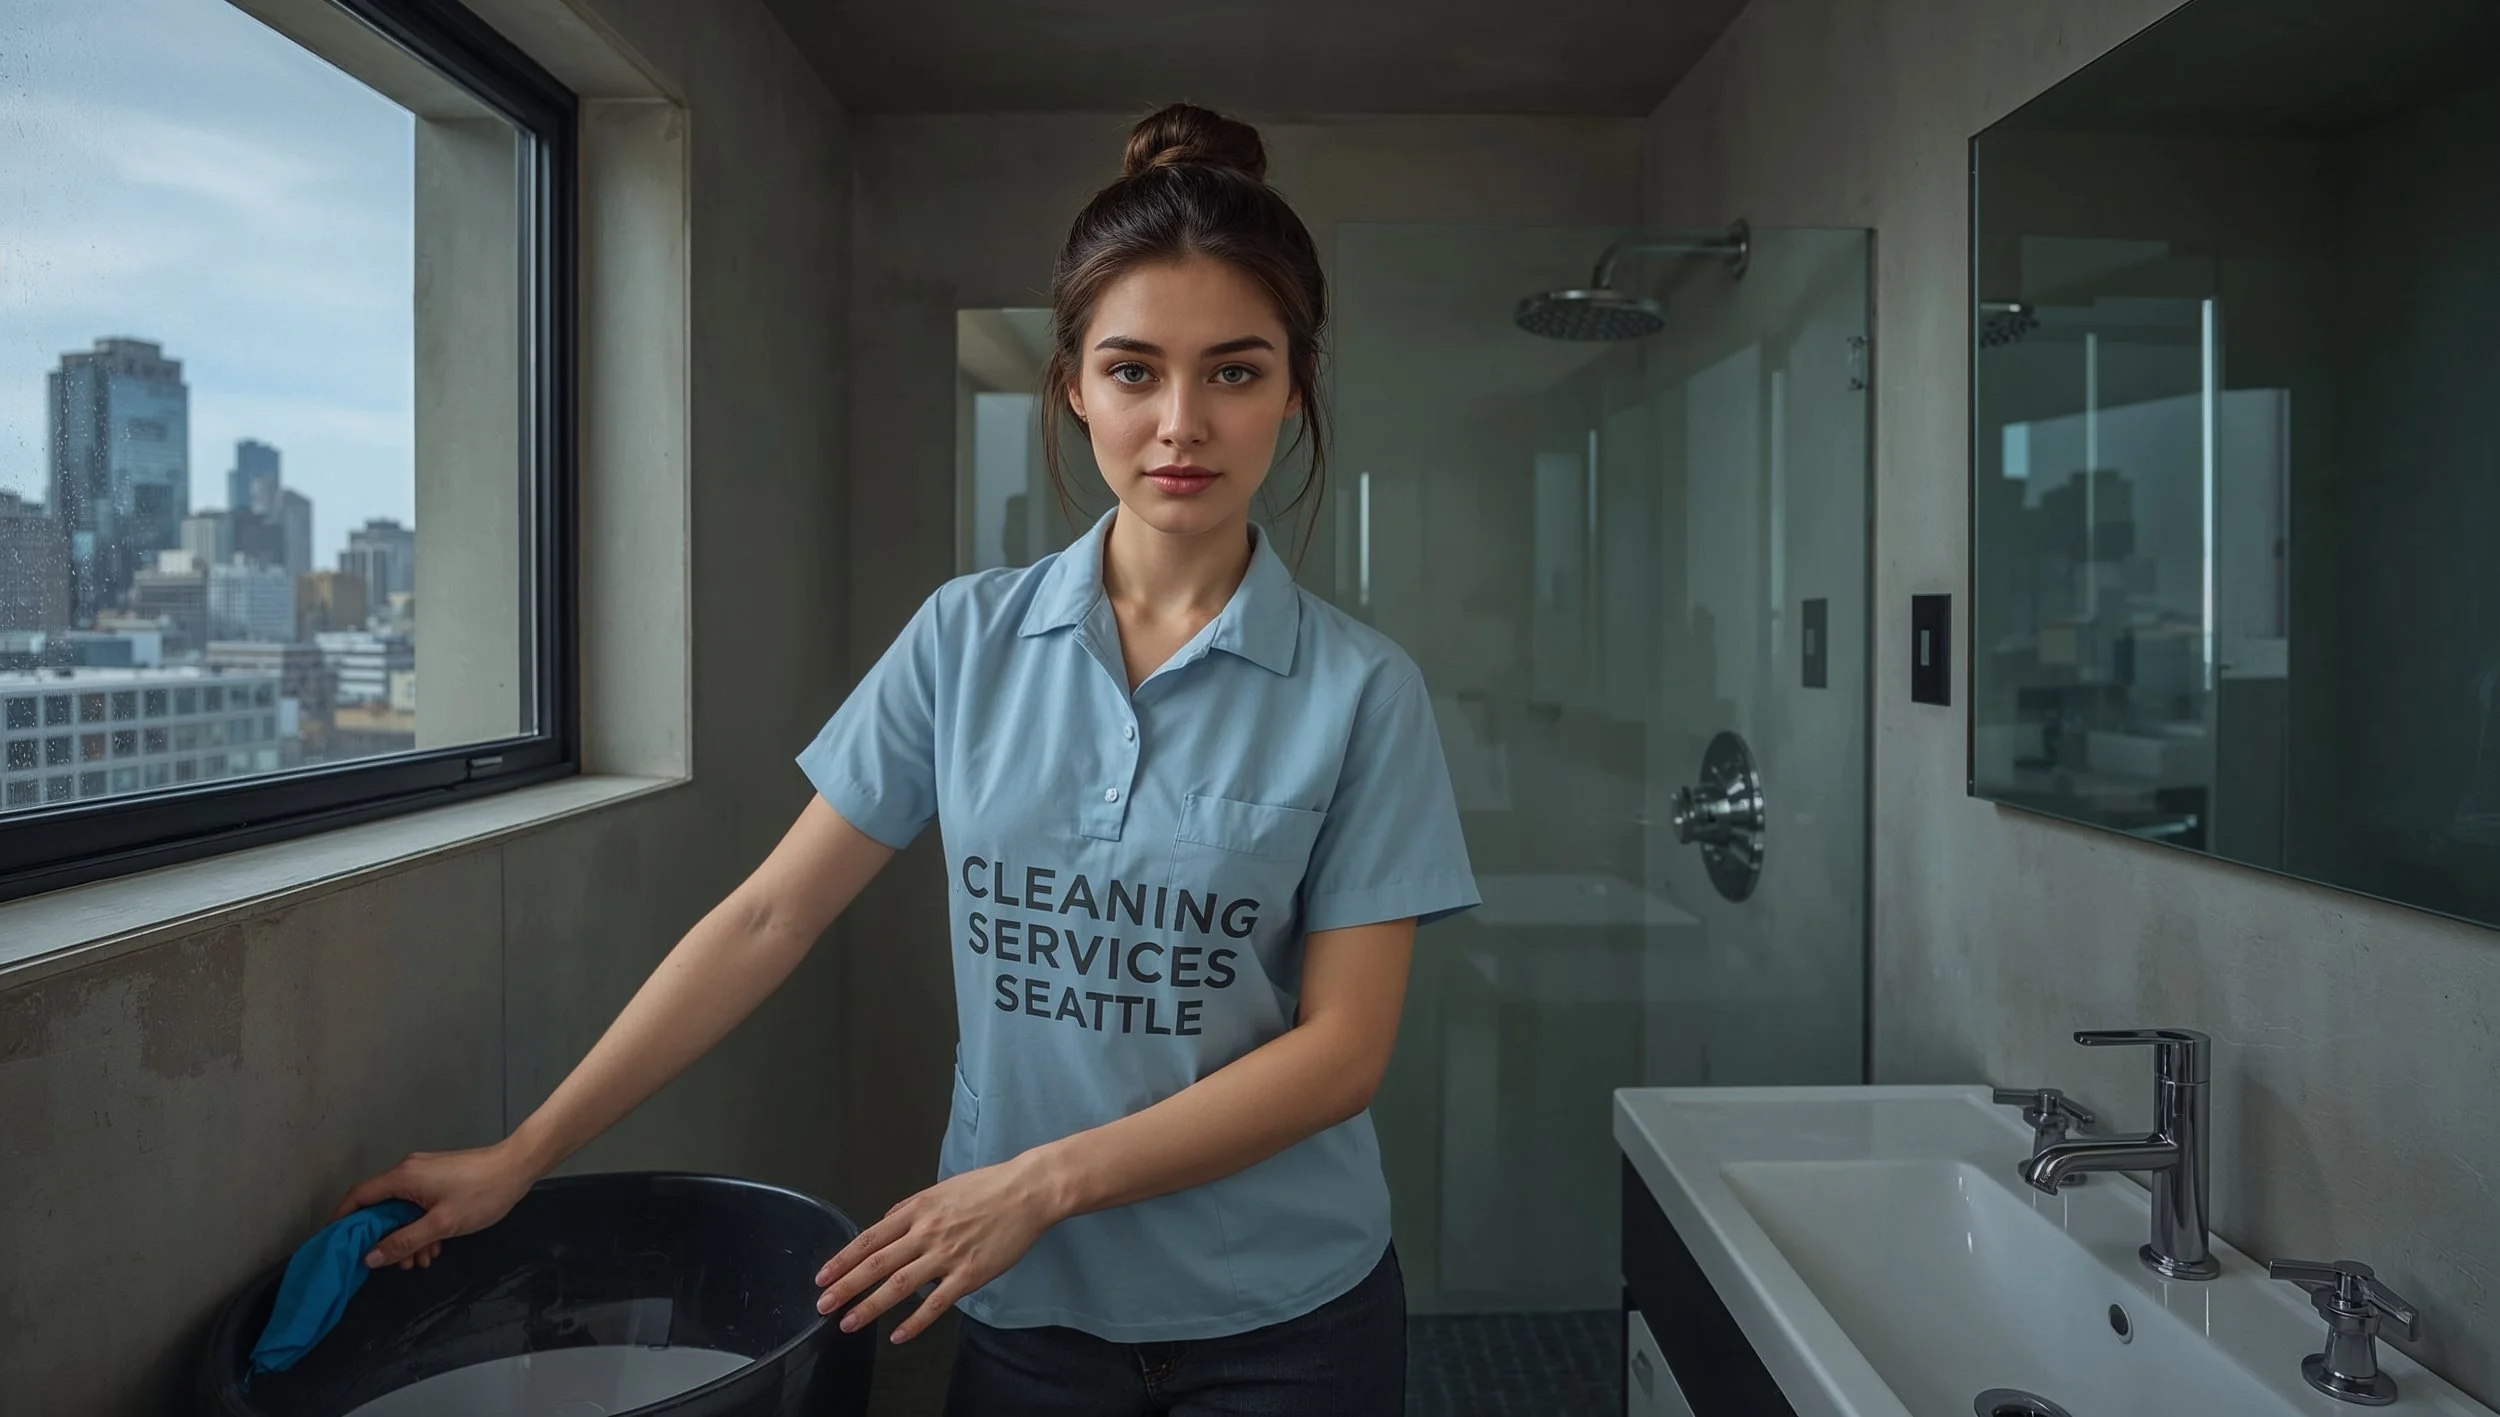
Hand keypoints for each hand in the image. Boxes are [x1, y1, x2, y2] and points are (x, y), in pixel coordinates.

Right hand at [330, 1142, 536, 1270]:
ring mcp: (424, 1173)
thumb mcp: (441, 1225)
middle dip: (384, 1238)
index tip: (335, 1245)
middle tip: (392, 1265)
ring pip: (402, 1210)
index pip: (358, 1198)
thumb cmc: (481, 1195)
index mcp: (402, 1177)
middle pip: (380, 1207)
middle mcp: (408, 1171)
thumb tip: (369, 1258)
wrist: (519, 1168)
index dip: (342, 1221)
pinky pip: (419, 1206)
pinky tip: (434, 1248)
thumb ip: (403, 1241)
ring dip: (407, 1237)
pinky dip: (422, 1227)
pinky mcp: (439, 1179)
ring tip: (420, 1262)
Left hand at [814, 1154, 1063, 1343]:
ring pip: (899, 1285)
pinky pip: (936, 1303)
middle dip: (846, 1286)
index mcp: (917, 1211)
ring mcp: (947, 1255)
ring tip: (847, 1323)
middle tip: (822, 1305)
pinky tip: (898, 1335)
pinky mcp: (969, 1274)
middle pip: (877, 1264)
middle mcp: (926, 1233)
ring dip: (870, 1306)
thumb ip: (910, 1209)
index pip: (870, 1239)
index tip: (823, 1276)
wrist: (1028, 1192)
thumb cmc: (987, 1188)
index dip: (843, 1259)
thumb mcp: (940, 1189)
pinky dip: (915, 1322)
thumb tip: (884, 1223)